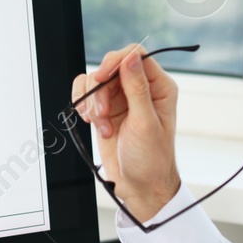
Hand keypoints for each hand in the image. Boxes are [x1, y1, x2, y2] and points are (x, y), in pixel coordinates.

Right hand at [71, 45, 180, 222]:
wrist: (139, 186)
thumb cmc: (151, 160)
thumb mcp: (145, 123)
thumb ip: (137, 89)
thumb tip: (130, 58)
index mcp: (159, 88)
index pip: (135, 56)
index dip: (115, 62)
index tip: (102, 78)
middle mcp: (140, 89)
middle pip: (111, 67)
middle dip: (101, 90)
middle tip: (101, 113)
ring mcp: (121, 99)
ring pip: (96, 81)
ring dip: (92, 103)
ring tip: (101, 126)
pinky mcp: (105, 110)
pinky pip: (86, 94)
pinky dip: (83, 105)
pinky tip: (90, 122)